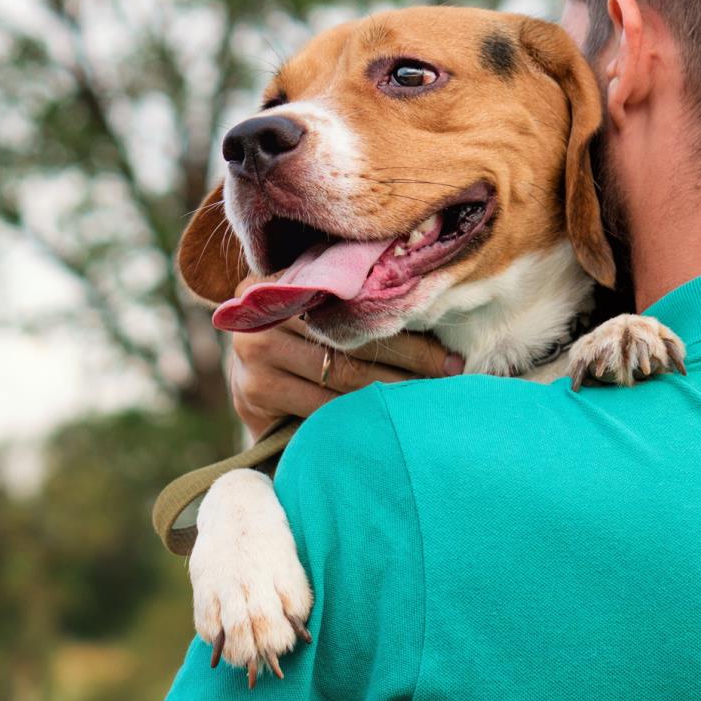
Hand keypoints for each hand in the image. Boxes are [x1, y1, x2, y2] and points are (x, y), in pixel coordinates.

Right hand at [226, 277, 463, 435]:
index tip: (448, 348)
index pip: (355, 301)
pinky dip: (359, 416)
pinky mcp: (254, 394)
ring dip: (391, 391)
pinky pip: (321, 407)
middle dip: (411, 359)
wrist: (248, 382)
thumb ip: (351, 301)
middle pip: (353, 340)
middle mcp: (266, 312)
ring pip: (343, 376)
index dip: (404, 324)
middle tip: (451, 373)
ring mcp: (254, 354)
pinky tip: (389, 420)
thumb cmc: (298, 340)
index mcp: (284, 279)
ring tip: (429, 398)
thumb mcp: (316, 310)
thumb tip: (431, 302)